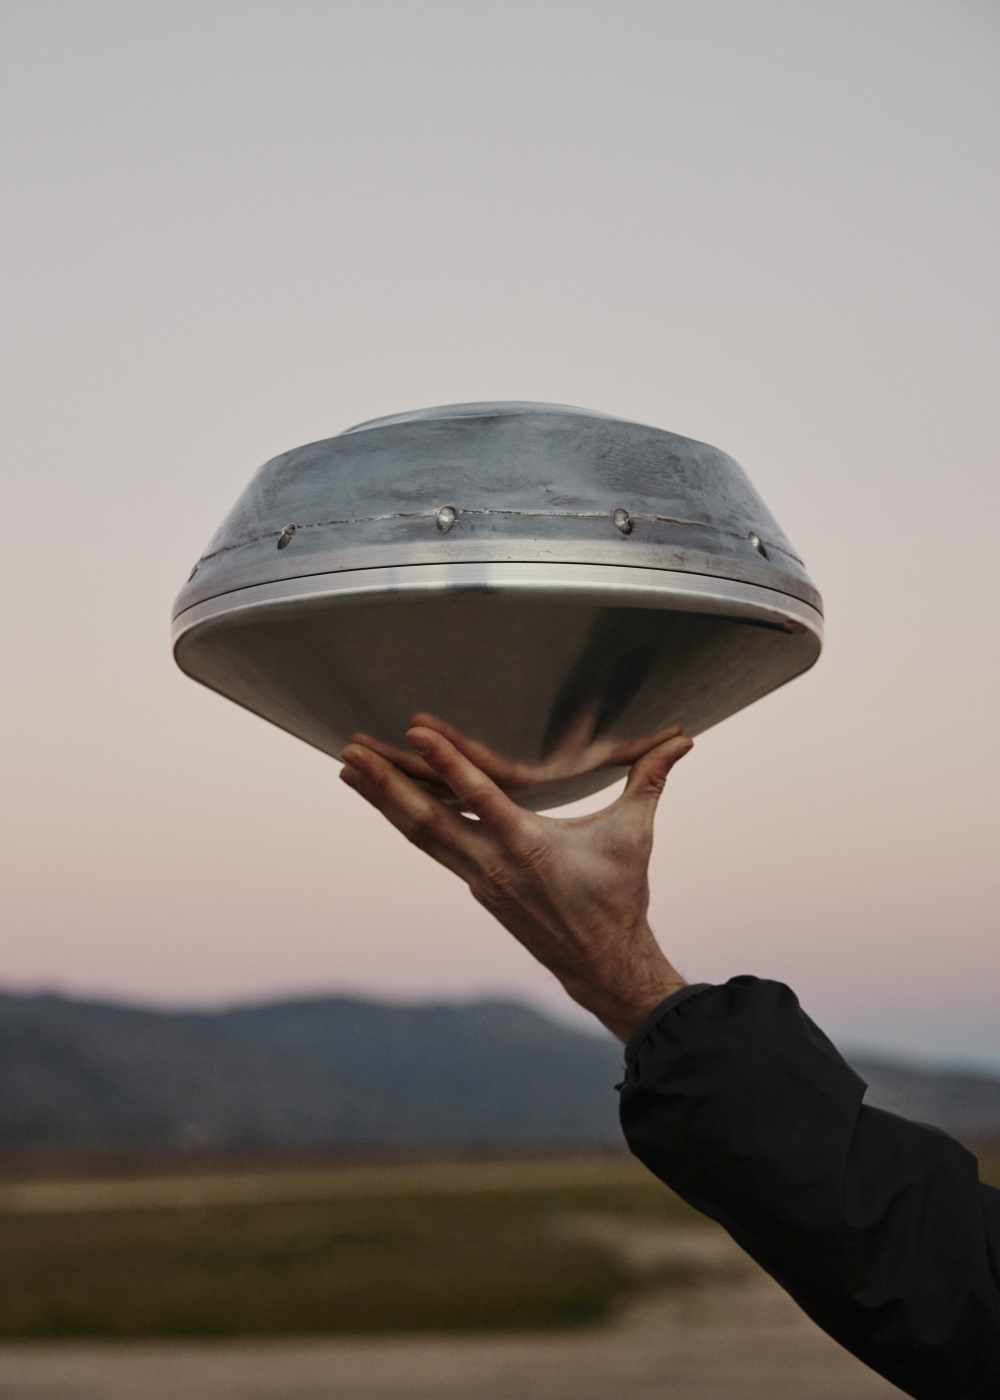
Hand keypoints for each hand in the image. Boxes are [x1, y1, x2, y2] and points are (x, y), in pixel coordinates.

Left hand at [339, 722, 693, 1041]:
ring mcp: (478, 879)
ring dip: (380, 799)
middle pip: (427, 818)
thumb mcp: (634, 835)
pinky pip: (429, 846)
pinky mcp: (474, 886)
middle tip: (350, 749)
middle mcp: (493, 864)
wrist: (601, 963)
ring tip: (347, 767)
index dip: (446, 764)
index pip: (480, 797)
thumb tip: (687, 739)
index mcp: (530, 846)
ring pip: (419, 834)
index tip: (415, 733)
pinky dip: (402, 820)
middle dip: (385, 783)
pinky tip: (382, 800)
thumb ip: (650, 781)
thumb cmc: (619, 895)